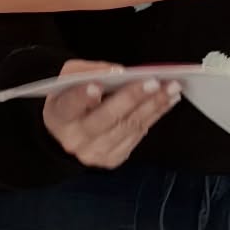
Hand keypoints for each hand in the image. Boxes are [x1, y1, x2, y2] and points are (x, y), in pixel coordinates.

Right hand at [44, 59, 180, 167]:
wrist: (69, 128)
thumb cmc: (72, 95)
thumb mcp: (70, 76)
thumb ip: (88, 71)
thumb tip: (118, 72)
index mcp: (58, 115)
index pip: (70, 105)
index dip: (82, 97)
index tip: (97, 86)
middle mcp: (74, 139)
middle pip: (106, 118)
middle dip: (132, 98)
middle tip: (153, 82)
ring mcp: (94, 153)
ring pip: (127, 127)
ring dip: (153, 106)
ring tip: (171, 88)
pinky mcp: (112, 159)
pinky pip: (137, 136)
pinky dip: (154, 116)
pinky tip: (167, 101)